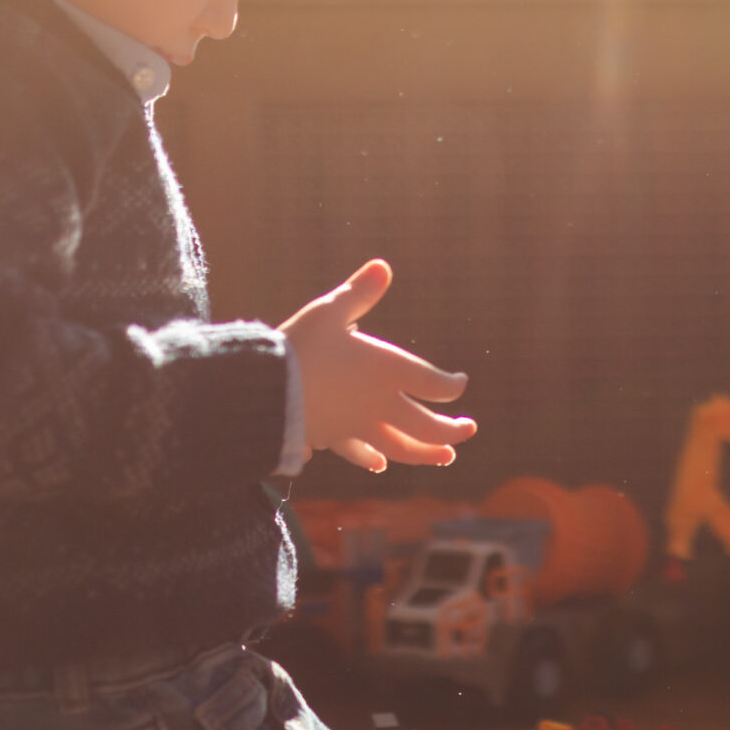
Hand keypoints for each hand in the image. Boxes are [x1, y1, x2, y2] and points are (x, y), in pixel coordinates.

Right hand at [282, 261, 475, 472]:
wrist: (262, 390)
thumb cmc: (299, 345)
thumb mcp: (330, 311)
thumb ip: (359, 292)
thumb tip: (383, 266)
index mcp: (388, 371)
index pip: (436, 384)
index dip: (453, 385)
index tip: (460, 382)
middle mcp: (380, 404)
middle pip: (427, 426)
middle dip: (451, 431)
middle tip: (468, 430)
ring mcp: (358, 426)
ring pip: (401, 448)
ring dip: (426, 454)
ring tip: (445, 458)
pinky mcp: (334, 438)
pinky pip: (359, 452)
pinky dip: (371, 457)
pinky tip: (378, 464)